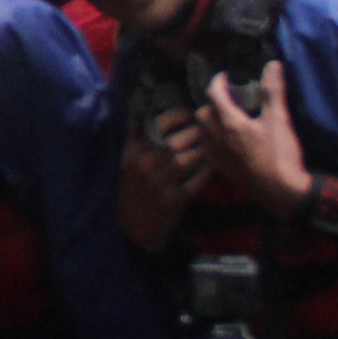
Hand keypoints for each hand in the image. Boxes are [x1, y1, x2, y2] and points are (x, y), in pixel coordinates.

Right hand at [118, 111, 206, 249]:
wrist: (131, 226)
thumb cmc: (130, 188)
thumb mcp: (125, 161)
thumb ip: (133, 136)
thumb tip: (140, 112)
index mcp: (134, 151)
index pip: (159, 124)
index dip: (179, 116)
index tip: (189, 115)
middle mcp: (146, 165)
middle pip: (178, 140)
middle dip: (196, 132)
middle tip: (206, 129)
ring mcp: (161, 183)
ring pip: (190, 159)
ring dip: (203, 150)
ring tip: (210, 145)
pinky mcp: (175, 200)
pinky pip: (198, 180)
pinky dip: (207, 171)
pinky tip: (211, 166)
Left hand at [198, 62, 312, 217]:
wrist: (280, 191)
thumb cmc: (279, 154)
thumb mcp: (279, 119)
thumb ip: (273, 91)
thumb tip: (272, 64)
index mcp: (229, 122)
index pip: (214, 94)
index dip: (218, 81)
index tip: (226, 76)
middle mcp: (217, 137)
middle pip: (203, 113)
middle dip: (212, 103)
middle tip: (227, 100)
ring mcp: (217, 155)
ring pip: (202, 132)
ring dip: (209, 121)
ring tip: (225, 118)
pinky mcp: (221, 169)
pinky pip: (207, 149)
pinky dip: (211, 139)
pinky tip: (226, 141)